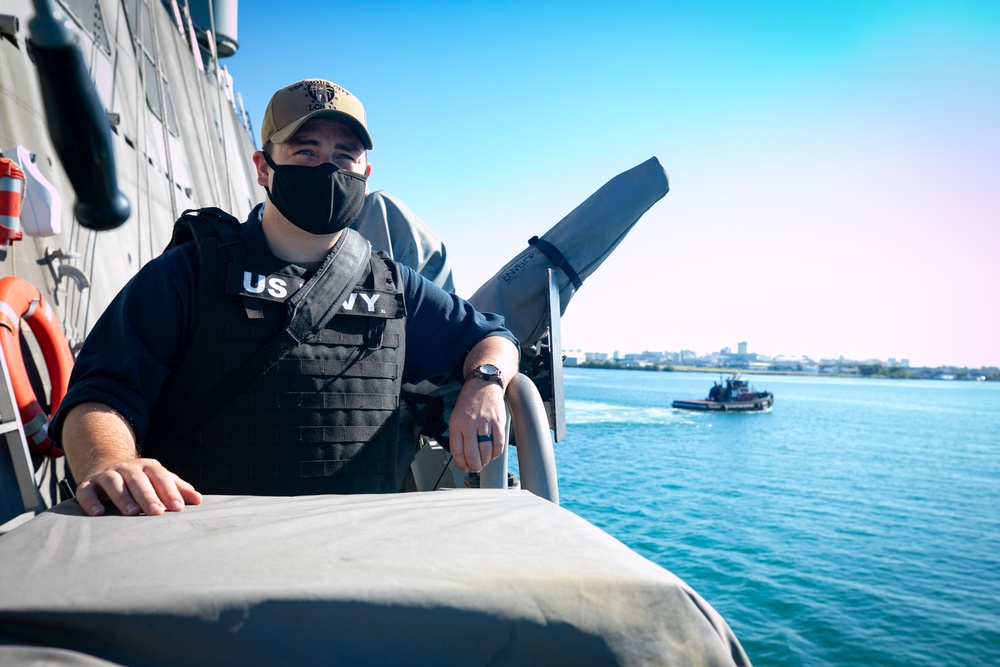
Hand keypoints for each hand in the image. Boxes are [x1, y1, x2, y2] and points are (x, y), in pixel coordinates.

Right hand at [75, 457, 201, 516]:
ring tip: (132, 513)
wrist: (106, 463)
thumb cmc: (141, 478)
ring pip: (114, 483)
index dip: (170, 492)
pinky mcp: (88, 483)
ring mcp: (107, 474)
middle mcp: (127, 468)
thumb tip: (198, 500)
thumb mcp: (159, 479)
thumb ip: (177, 488)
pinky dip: (90, 501)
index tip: (178, 508)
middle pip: (139, 480)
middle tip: (157, 513)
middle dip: (149, 496)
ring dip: (123, 497)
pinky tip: (98, 513)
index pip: (161, 477)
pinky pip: (87, 491)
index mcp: (148, 466)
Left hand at [448, 380, 505, 472]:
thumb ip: (457, 436)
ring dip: (485, 461)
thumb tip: (461, 458)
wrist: (484, 384)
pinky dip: (496, 453)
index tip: (464, 467)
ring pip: (486, 451)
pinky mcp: (498, 422)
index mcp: (457, 423)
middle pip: (472, 454)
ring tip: (484, 461)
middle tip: (476, 468)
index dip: (461, 464)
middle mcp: (470, 423)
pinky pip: (499, 444)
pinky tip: (493, 453)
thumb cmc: (469, 401)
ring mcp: (485, 422)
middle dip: (474, 466)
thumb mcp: (456, 416)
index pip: (457, 451)